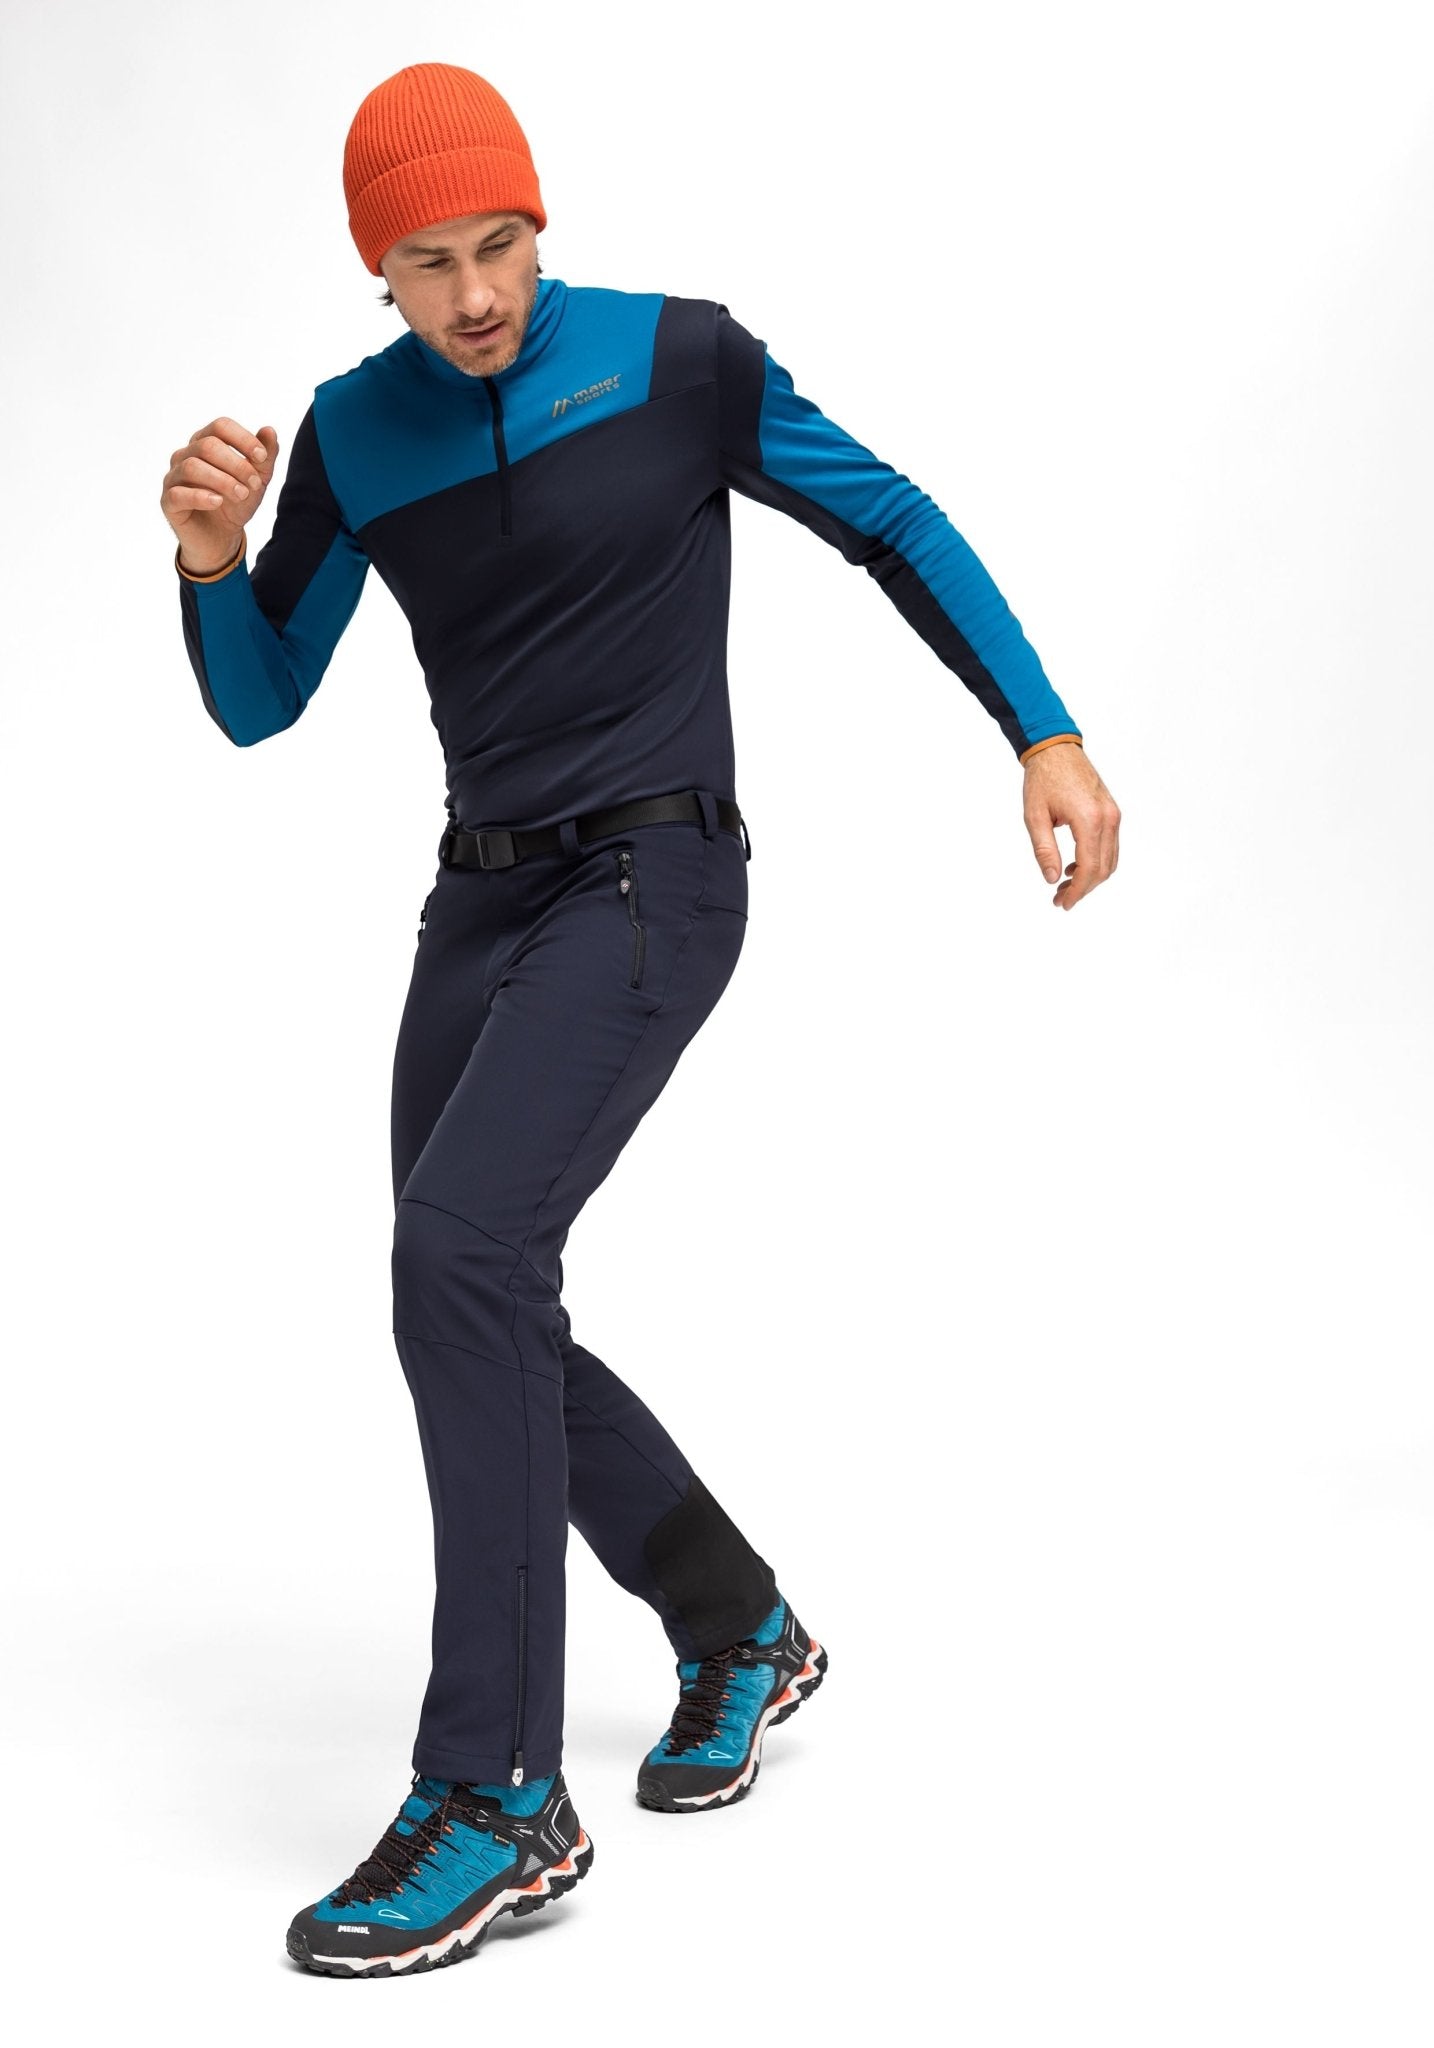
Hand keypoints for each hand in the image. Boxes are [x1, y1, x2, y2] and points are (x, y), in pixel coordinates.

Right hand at [161, 416, 277, 572]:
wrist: (221, 537)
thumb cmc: (235, 503)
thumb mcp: (257, 480)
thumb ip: (265, 457)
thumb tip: (269, 430)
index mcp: (205, 443)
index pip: (220, 426)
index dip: (243, 439)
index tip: (262, 457)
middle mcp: (185, 455)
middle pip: (207, 445)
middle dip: (237, 464)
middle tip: (255, 484)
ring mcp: (174, 478)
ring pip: (192, 467)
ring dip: (223, 480)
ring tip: (241, 494)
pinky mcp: (168, 502)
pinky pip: (178, 493)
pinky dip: (201, 496)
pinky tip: (218, 502)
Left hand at [1023, 742, 1120, 910]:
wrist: (1056, 749)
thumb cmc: (1042, 779)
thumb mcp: (1035, 817)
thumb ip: (1044, 851)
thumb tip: (1052, 880)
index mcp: (1089, 819)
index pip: (1089, 868)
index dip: (1077, 891)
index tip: (1062, 904)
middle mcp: (1108, 818)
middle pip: (1103, 868)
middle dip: (1083, 888)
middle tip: (1060, 899)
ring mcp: (1113, 814)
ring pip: (1110, 860)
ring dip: (1090, 877)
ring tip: (1065, 885)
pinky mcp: (1112, 811)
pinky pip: (1110, 845)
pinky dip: (1096, 861)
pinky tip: (1074, 866)